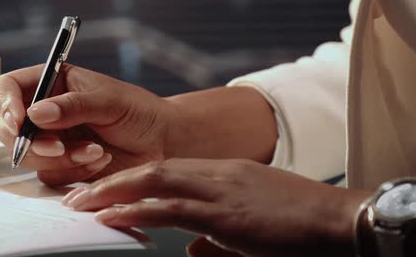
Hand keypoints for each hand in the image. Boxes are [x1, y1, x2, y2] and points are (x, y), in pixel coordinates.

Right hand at [0, 64, 172, 185]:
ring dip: (58, 158)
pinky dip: (73, 170)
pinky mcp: (62, 165)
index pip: (7, 87)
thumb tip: (35, 114)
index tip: (19, 121)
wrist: (162, 142)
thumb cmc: (139, 111)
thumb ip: (72, 106)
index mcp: (52, 83)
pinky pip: (50, 174)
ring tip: (94, 151)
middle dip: (29, 141)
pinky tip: (100, 160)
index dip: (5, 103)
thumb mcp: (108, 100)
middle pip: (5, 127)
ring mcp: (52, 139)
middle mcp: (45, 112)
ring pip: (26, 155)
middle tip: (58, 146)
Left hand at [61, 158, 367, 256]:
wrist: (341, 221)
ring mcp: (222, 189)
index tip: (102, 192)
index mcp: (225, 173)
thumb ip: (219, 237)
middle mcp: (219, 173)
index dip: (130, 179)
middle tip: (75, 197)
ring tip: (80, 205)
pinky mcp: (228, 213)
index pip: (167, 168)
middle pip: (152, 168)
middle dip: (110, 182)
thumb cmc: (302, 225)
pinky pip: (172, 207)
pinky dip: (138, 210)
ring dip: (114, 191)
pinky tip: (113, 217)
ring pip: (155, 180)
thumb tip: (193, 251)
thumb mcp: (254, 227)